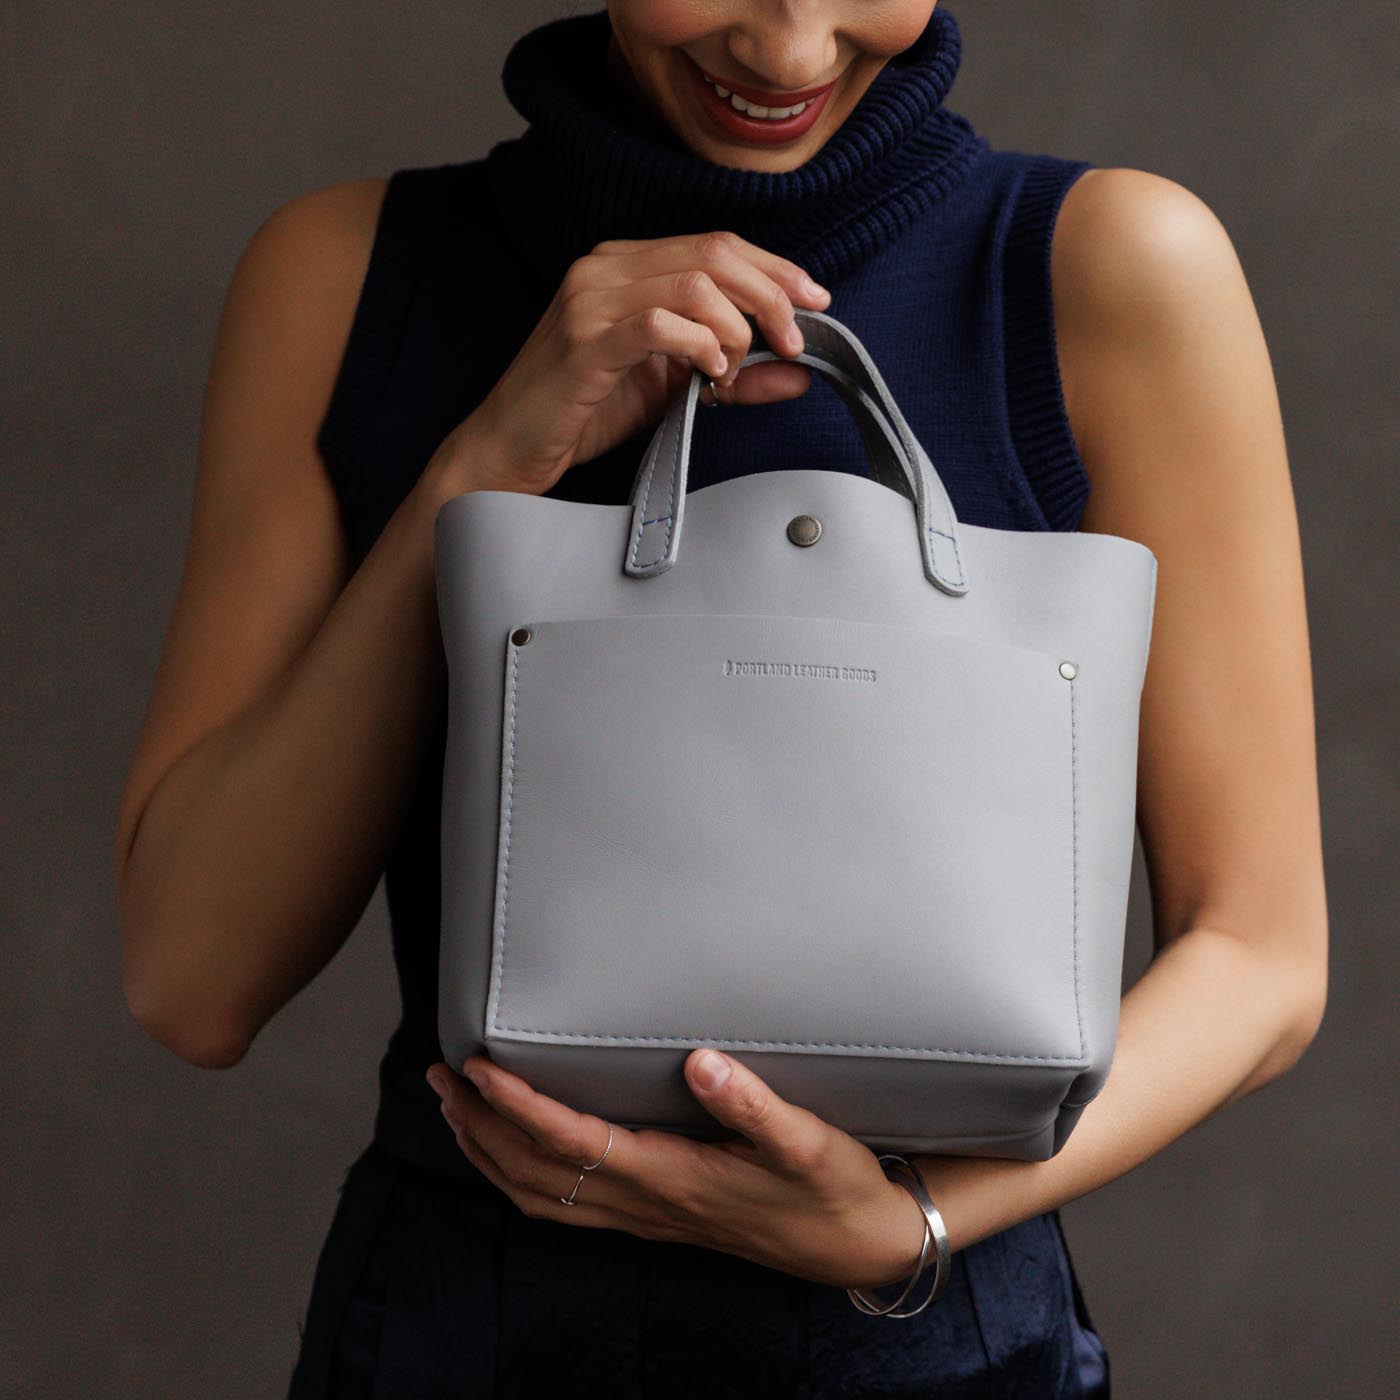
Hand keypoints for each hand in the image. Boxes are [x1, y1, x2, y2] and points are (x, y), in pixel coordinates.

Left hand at [425, 1047, 931, 1291]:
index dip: (519, 1105)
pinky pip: (565, 1208)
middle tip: (441, 1076)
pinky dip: (520, 1178)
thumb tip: (700, 1062)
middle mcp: (647, 1205)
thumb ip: (753, 1103)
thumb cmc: (832, 1188)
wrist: (857, 1243)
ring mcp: (647, 1217)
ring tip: (457, 1107)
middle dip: (480, 1126)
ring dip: (489, 1153)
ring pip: (542, 1197)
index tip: (480, 1066)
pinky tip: (513, 1151)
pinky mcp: (655, 1217)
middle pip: (536, 1174)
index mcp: (673, 1179)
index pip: (573, 1144)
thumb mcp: (807, 1141)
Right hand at [428, 231, 832, 498]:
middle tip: (795, 339)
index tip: (816, 301)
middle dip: (770, 295)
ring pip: (693, 283)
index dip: (774, 268)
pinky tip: (708, 373)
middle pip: (714, 254)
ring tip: (733, 369)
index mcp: (627, 264)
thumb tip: (799, 375)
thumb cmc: (586, 412)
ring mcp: (591, 299)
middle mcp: (607, 267)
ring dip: (734, 327)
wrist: (511, 446)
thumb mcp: (673, 389)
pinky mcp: (584, 340)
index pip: (716, 244)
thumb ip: (735, 375)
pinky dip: (699, 345)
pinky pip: (659, 324)